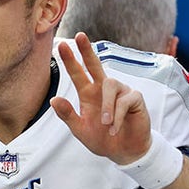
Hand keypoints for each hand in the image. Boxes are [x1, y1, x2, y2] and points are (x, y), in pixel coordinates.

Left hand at [50, 33, 151, 164]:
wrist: (124, 151)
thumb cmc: (102, 138)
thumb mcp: (80, 130)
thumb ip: (68, 115)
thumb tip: (53, 100)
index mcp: (89, 94)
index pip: (78, 73)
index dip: (71, 60)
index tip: (61, 45)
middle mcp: (104, 89)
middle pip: (95, 65)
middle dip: (87, 51)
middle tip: (80, 36)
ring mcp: (121, 92)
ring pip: (110, 84)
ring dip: (106, 106)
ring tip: (105, 123)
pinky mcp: (135, 98)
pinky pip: (125, 100)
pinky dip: (118, 116)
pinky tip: (115, 127)